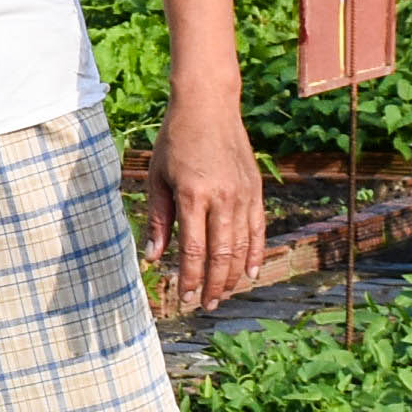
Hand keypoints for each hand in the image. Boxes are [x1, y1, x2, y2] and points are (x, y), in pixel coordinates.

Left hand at [146, 92, 265, 316]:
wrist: (209, 106)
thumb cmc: (175, 140)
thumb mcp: (157, 177)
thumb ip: (157, 218)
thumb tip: (153, 257)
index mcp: (193, 196)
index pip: (194, 250)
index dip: (191, 278)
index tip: (185, 298)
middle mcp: (222, 198)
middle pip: (222, 255)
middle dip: (214, 285)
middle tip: (205, 305)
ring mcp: (243, 194)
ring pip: (242, 246)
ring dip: (233, 275)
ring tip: (223, 295)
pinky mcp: (255, 190)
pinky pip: (258, 229)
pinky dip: (255, 254)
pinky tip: (250, 273)